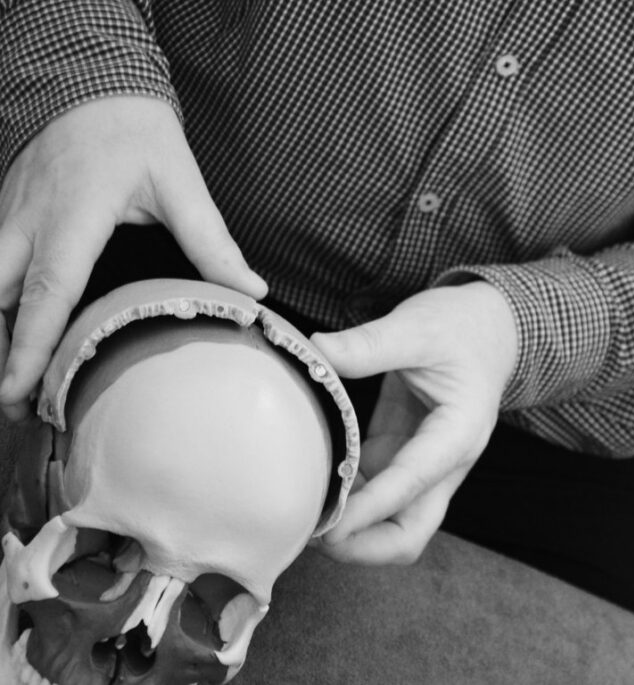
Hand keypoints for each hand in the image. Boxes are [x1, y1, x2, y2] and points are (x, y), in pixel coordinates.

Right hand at [0, 96, 266, 418]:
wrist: (89, 78)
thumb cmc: (136, 130)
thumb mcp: (181, 182)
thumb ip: (212, 241)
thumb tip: (252, 291)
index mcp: (73, 217)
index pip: (49, 291)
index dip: (32, 345)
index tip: (18, 390)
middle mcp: (28, 221)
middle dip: (0, 354)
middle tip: (13, 406)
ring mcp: (9, 216)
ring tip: (11, 385)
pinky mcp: (6, 214)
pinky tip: (10, 333)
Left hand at [312, 281, 517, 563]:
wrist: (490, 327)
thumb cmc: (463, 327)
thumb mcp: (418, 326)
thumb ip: (370, 343)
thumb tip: (316, 350)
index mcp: (457, 433)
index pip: (412, 483)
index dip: (369, 510)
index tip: (328, 526)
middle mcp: (446, 463)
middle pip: (411, 532)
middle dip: (365, 546)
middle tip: (313, 535)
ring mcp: (425, 466)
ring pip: (394, 525)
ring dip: (354, 532)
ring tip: (304, 517)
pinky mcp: (404, 456)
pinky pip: (377, 497)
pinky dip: (349, 504)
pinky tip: (315, 489)